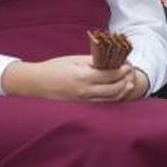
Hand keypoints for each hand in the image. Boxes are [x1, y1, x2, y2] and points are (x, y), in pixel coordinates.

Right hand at [2, 55, 142, 101]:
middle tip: (130, 73)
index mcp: (82, 77)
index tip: (128, 64)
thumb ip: (92, 61)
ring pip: (110, 99)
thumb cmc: (53, 68)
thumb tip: (110, 59)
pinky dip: (112, 98)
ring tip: (128, 83)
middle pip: (113, 89)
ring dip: (122, 91)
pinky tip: (117, 92)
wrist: (35, 83)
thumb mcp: (73, 60)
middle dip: (125, 81)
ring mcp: (83, 101)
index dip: (122, 70)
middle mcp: (84, 92)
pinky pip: (102, 103)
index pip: (109, 75)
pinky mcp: (81, 106)